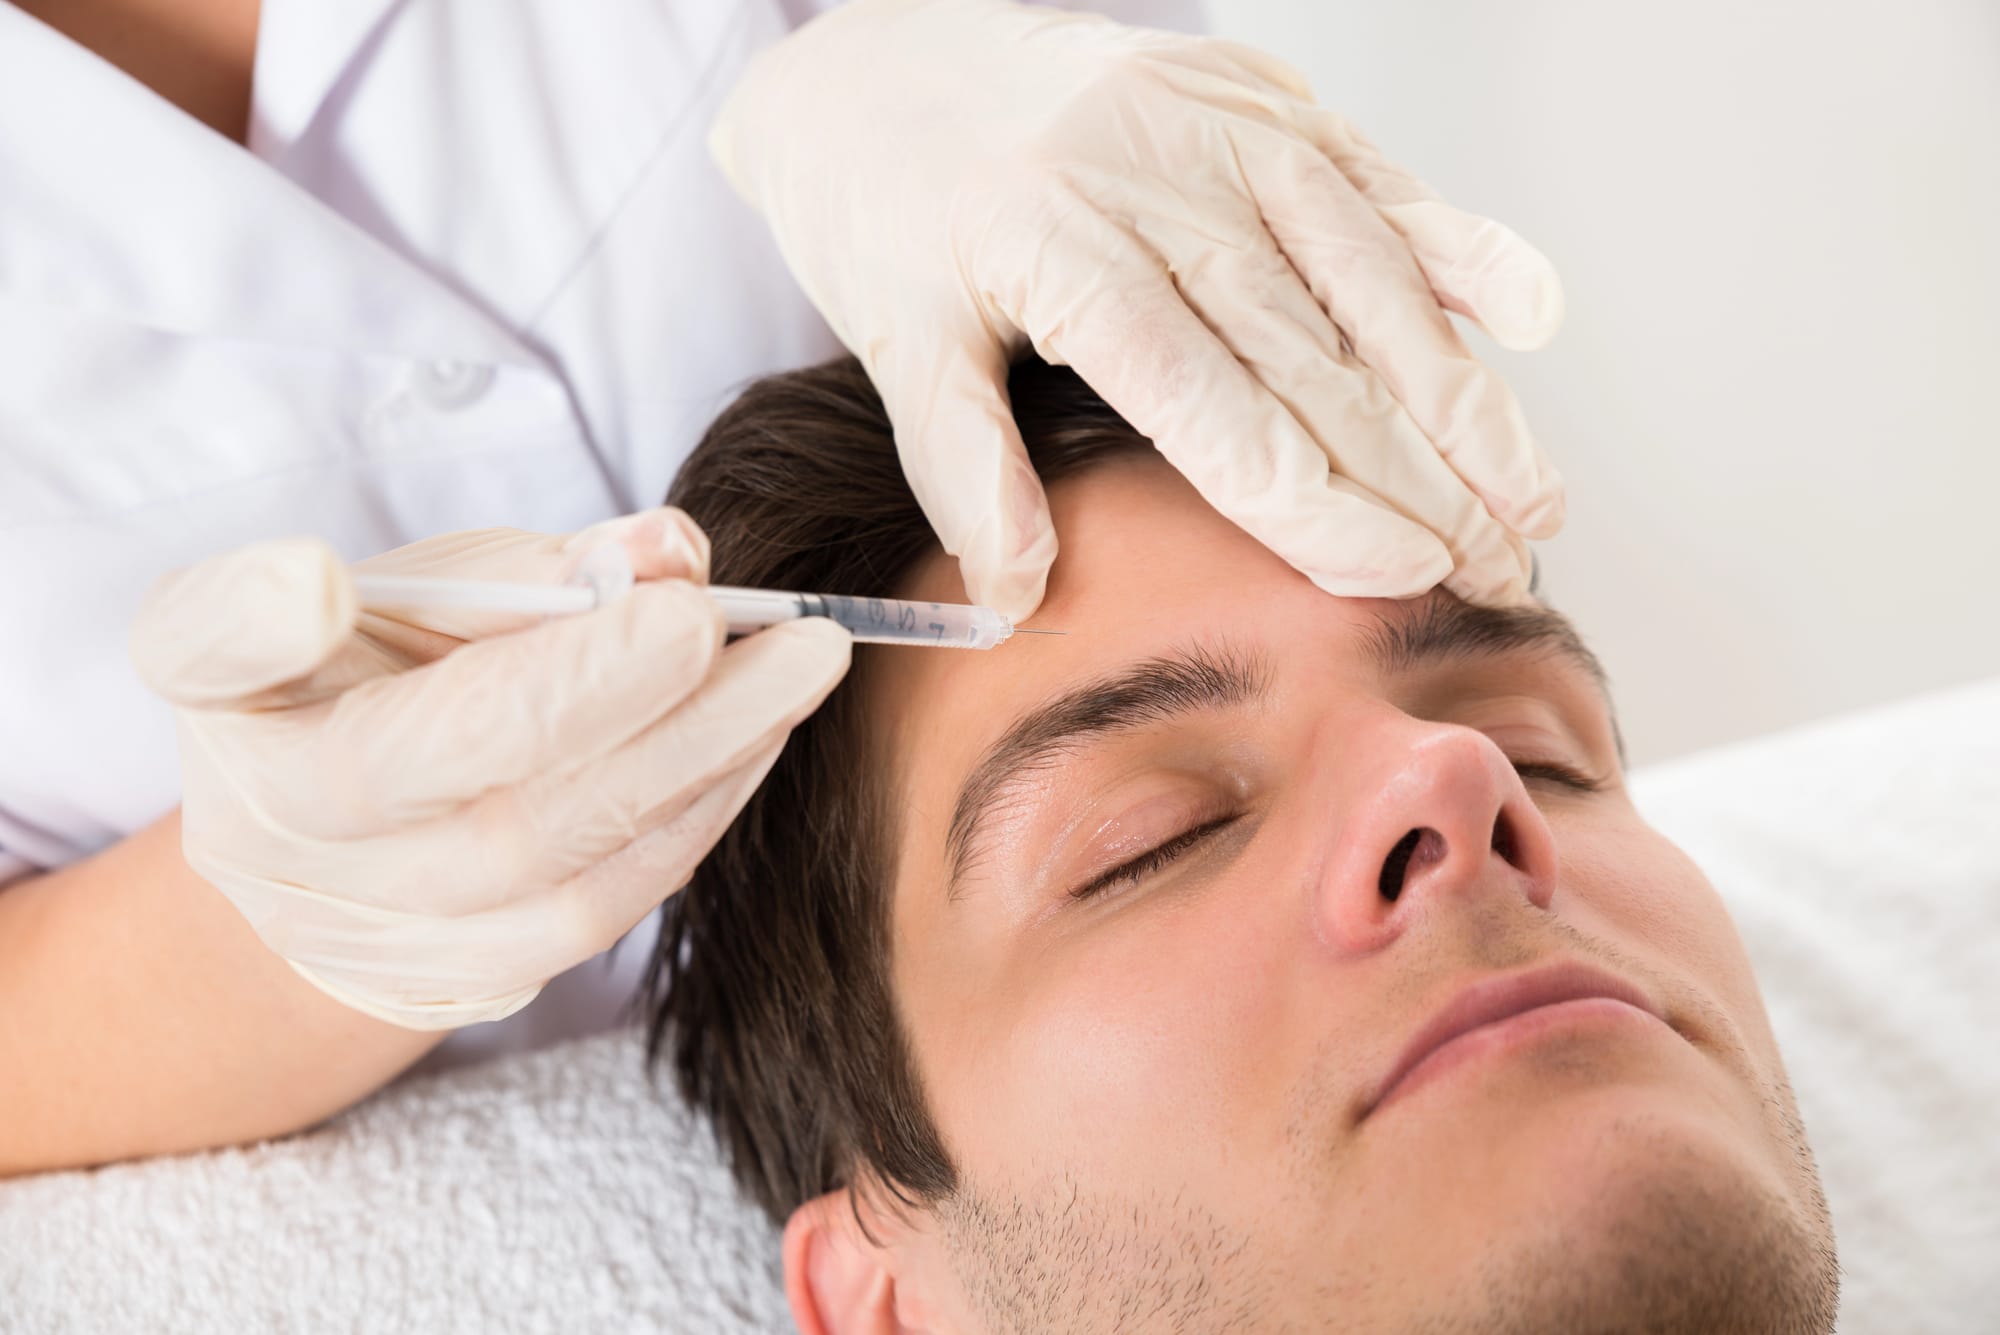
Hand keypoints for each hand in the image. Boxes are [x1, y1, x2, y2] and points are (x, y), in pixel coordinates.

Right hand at [129, 509, 850, 1028]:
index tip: (322, 575)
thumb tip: (674, 552)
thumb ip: (541, 563)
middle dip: (616, 691)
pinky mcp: (461, 978)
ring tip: (796, 667)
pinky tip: (758, 738)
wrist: (349, 846)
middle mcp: (268, 827)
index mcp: (230, 692)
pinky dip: (694, 814)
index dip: (258, 615)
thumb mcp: (431, 590)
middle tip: (750, 620)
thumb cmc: (389, 671)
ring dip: (697, 756)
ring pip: (549, 863)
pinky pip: (599, 908)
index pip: (217, 644)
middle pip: (439, 767)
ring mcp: (361, 927)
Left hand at [714, 0, 1565, 616]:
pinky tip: (1534, 313)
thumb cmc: (893, 210)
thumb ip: (964, 465)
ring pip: (1372, 274)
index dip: (1320, 503)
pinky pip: (1378, 178)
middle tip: (1497, 569)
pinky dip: (1459, 244)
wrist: (889, 58)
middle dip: (1421, 477)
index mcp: (1064, 250)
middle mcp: (1160, 180)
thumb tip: (1018, 597)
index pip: (1218, 407)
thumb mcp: (898, 338)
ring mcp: (1222, 128)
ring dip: (1462, 392)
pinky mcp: (1259, 97)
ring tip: (1533, 495)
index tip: (1400, 574)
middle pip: (1318, 357)